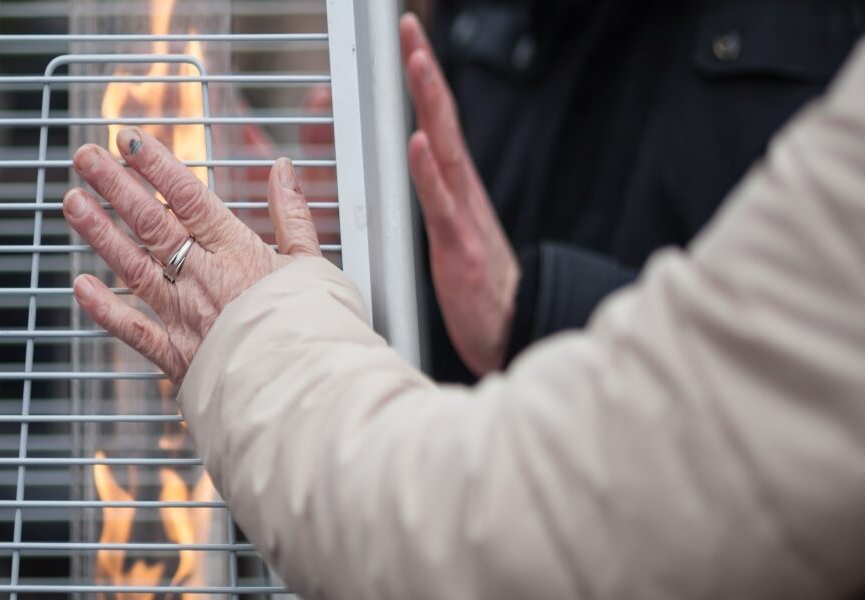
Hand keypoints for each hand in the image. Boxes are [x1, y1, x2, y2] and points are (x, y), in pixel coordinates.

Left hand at [64, 127, 321, 381]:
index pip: (188, 198)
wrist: (307, 389)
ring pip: (133, 267)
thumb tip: (282, 169)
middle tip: (85, 156)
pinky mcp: (177, 358)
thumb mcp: (313, 263)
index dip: (155, 165)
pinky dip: (105, 310)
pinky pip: (134, 331)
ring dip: (100, 232)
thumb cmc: (314, 329)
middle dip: (115, 185)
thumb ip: (293, 215)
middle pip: (151, 223)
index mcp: (238, 253)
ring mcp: (185, 318)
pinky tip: (80, 286)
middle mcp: (204, 279)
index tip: (128, 140)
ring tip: (72, 201)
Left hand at [400, 14, 519, 374]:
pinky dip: (429, 171)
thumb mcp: (449, 229)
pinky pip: (441, 204)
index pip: (435, 118)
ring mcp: (463, 216)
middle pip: (442, 117)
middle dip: (424, 69)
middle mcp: (462, 190)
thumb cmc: (477, 283)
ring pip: (444, 149)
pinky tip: (418, 143)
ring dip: (429, 102)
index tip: (407, 36)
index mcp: (455, 185)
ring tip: (415, 62)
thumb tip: (413, 162)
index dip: (421, 77)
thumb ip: (430, 195)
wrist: (511, 329)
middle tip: (408, 26)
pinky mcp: (460, 249)